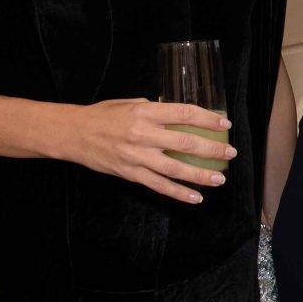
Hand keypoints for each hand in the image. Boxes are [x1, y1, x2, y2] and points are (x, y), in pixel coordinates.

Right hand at [61, 98, 234, 203]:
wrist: (73, 134)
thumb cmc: (103, 115)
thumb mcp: (130, 104)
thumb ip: (155, 110)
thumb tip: (179, 116)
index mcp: (145, 113)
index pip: (184, 114)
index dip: (207, 119)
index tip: (224, 123)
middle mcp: (143, 135)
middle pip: (185, 143)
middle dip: (212, 149)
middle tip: (230, 153)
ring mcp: (137, 157)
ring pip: (175, 169)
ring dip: (201, 175)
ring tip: (220, 178)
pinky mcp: (130, 174)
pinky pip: (159, 186)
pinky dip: (179, 193)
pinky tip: (196, 197)